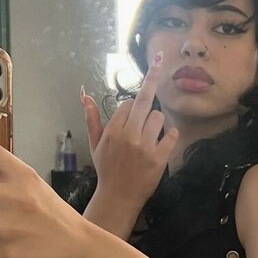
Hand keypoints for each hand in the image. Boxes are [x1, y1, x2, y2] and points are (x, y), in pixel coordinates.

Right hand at [81, 54, 179, 211]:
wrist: (119, 197)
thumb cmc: (107, 169)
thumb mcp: (95, 144)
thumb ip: (92, 119)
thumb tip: (84, 95)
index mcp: (113, 131)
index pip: (127, 104)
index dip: (130, 108)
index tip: (131, 115)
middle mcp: (129, 135)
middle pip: (144, 100)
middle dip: (153, 80)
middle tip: (160, 60)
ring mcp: (145, 147)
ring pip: (159, 117)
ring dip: (157, 121)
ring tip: (150, 136)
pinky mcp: (160, 158)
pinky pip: (172, 135)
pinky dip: (171, 135)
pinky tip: (164, 141)